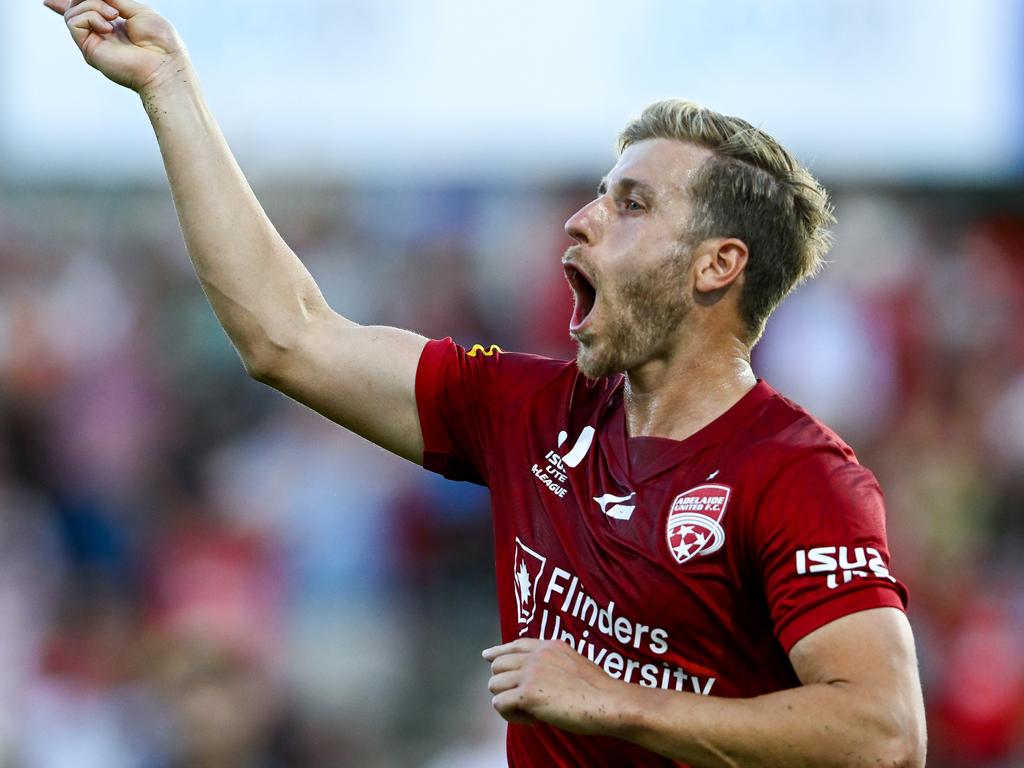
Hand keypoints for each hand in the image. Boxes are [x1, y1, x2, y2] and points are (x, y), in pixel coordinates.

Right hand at [44, 0, 188, 92]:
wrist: (165, 66)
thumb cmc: (161, 41)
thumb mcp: (138, 9)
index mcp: (115, 23)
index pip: (86, 10)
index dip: (67, 3)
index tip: (52, 0)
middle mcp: (102, 33)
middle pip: (77, 5)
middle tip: (113, 6)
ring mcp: (94, 41)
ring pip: (73, 11)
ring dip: (93, 5)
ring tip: (114, 16)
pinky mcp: (88, 49)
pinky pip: (74, 22)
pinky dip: (90, 16)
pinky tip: (107, 27)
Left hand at [482, 638, 627, 734]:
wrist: (608, 701)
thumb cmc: (599, 690)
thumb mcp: (574, 662)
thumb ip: (555, 663)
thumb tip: (541, 677)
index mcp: (548, 646)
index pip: (515, 644)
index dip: (498, 651)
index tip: (487, 656)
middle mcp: (536, 655)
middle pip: (498, 665)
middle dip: (504, 683)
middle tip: (522, 700)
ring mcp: (530, 673)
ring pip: (494, 685)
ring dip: (507, 701)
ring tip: (529, 712)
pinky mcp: (527, 694)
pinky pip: (499, 704)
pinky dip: (511, 716)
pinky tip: (532, 720)